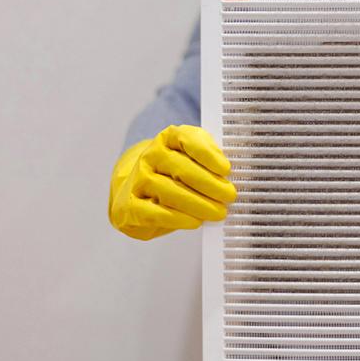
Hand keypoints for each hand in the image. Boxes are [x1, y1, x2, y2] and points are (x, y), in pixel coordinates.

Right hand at [109, 125, 235, 239]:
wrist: (133, 190)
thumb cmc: (171, 173)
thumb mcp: (190, 157)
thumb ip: (209, 157)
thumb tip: (228, 173)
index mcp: (168, 138)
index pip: (188, 140)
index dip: (208, 154)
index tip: (226, 169)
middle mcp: (150, 155)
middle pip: (182, 169)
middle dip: (210, 184)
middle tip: (230, 196)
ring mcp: (138, 180)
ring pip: (171, 192)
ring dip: (199, 204)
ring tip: (218, 212)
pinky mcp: (129, 206)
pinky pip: (157, 213)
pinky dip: (179, 219)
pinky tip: (195, 222)